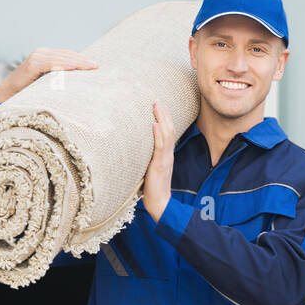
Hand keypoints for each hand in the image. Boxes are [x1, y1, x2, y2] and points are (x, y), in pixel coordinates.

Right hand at [0, 48, 96, 102]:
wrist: (8, 95)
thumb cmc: (29, 91)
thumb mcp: (48, 82)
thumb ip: (59, 78)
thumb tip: (79, 84)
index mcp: (47, 55)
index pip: (68, 55)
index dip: (82, 59)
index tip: (95, 66)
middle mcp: (42, 53)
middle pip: (67, 55)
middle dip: (83, 61)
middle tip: (96, 67)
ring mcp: (37, 57)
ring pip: (61, 58)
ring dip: (77, 62)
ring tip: (90, 67)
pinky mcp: (32, 65)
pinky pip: (51, 64)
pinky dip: (62, 65)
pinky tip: (73, 68)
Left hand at [142, 100, 175, 223]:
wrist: (160, 204)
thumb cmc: (152, 189)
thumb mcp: (149, 169)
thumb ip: (146, 158)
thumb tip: (135, 149)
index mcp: (165, 155)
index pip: (167, 133)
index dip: (164, 119)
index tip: (158, 106)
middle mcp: (167, 155)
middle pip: (169, 130)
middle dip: (164, 114)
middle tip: (157, 100)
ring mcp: (165, 160)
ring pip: (167, 135)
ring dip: (162, 120)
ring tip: (157, 107)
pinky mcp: (160, 166)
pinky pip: (160, 148)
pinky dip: (158, 136)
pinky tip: (155, 125)